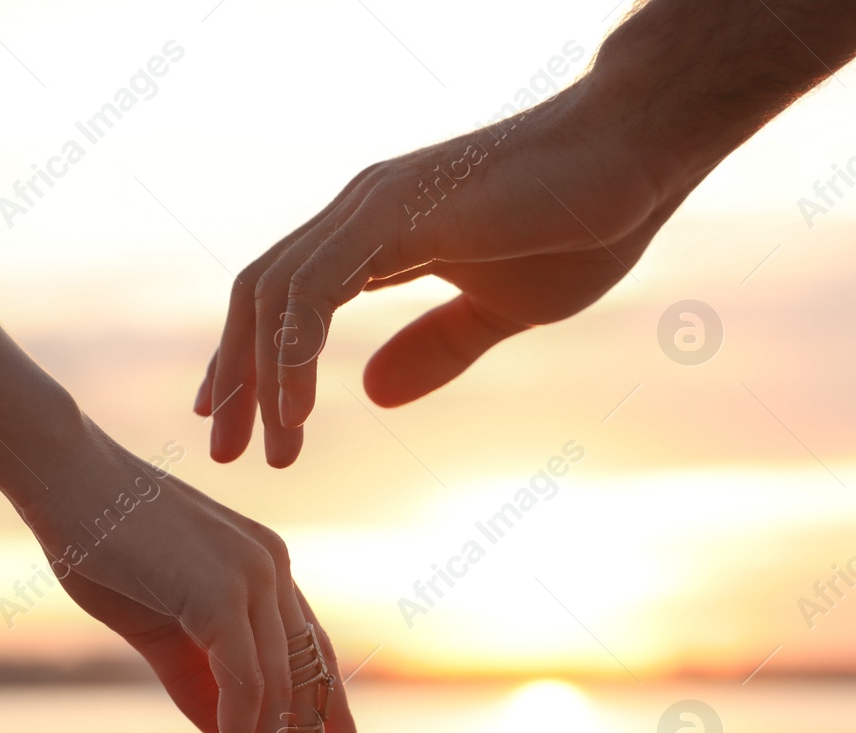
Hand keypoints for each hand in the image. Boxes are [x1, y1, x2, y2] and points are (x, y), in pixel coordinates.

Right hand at [18, 421, 358, 732]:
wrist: (61, 478)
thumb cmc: (101, 539)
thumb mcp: (155, 620)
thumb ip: (193, 673)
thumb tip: (221, 730)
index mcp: (267, 569)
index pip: (314, 655)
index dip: (330, 714)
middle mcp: (275, 572)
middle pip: (308, 680)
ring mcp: (255, 579)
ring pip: (281, 693)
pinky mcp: (222, 594)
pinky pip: (245, 686)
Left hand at [194, 84, 681, 465]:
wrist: (632, 156)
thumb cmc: (578, 223)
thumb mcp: (500, 310)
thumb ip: (437, 347)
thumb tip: (372, 393)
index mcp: (375, 236)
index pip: (284, 299)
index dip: (251, 361)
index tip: (240, 425)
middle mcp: (357, 214)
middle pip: (259, 297)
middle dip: (235, 379)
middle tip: (223, 452)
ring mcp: (373, 207)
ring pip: (276, 294)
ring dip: (260, 376)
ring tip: (267, 447)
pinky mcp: (399, 212)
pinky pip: (319, 286)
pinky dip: (297, 347)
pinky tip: (296, 405)